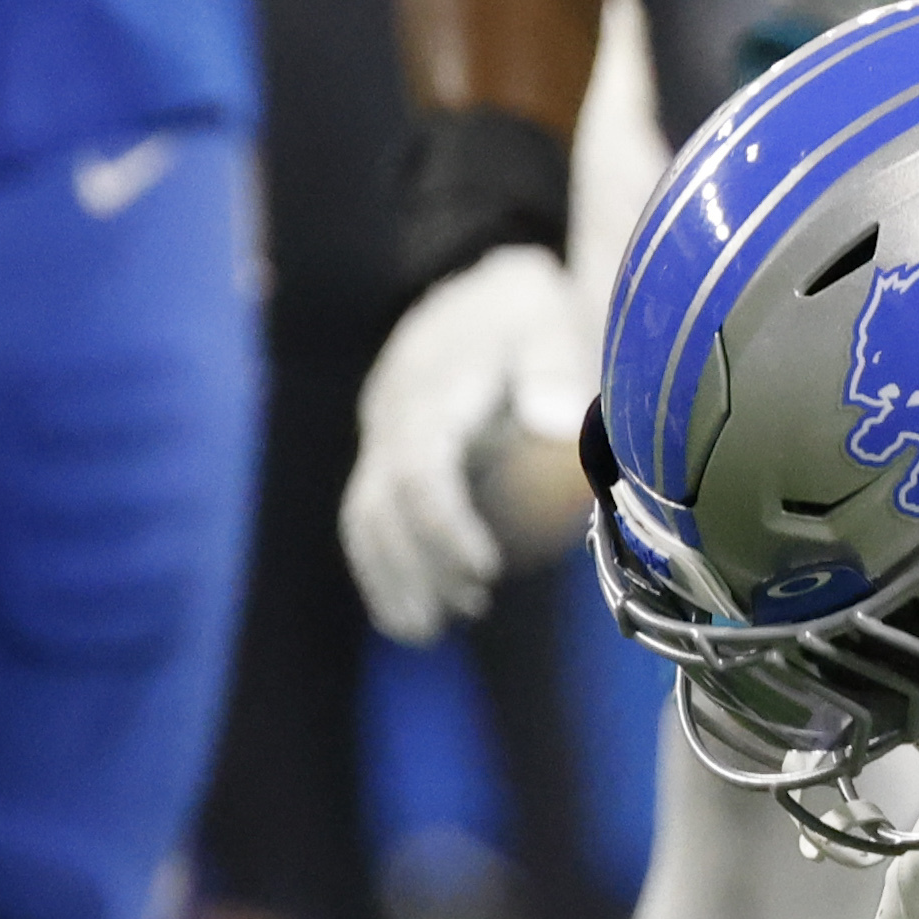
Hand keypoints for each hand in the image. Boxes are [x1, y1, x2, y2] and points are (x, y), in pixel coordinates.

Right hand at [340, 243, 594, 642]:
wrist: (488, 287)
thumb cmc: (533, 310)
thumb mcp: (549, 317)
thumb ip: (553, 364)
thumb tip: (554, 421)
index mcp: (431, 387)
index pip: (423, 470)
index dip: (445, 525)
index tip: (484, 570)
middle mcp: (391, 414)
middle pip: (381, 503)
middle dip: (412, 566)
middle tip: (461, 612)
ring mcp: (380, 434)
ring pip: (364, 515)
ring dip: (390, 577)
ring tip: (428, 631)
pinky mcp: (385, 451)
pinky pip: (373, 513)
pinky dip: (390, 563)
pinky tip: (428, 605)